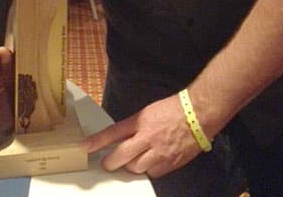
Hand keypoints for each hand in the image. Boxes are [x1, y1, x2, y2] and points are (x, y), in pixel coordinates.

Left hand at [83, 95, 201, 177]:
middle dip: (111, 162)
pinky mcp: (170, 163)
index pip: (113, 133)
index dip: (97, 142)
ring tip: (133, 159)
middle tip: (107, 162)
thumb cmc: (173, 109)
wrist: (198, 115)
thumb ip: (134, 126)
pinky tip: (150, 162)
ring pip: (136, 168)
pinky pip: (152, 173)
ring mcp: (159, 153)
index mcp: (141, 121)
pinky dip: (148, 169)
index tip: (84, 147)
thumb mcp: (148, 112)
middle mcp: (148, 138)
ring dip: (131, 165)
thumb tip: (120, 138)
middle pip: (121, 157)